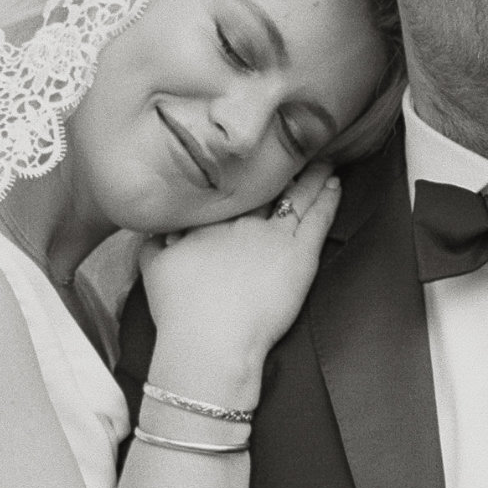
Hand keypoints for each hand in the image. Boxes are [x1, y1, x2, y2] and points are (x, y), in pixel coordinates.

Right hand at [142, 162, 340, 404]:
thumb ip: (156, 239)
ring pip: (297, 194)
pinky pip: (318, 218)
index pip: (232, 184)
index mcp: (209, 218)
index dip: (246, 170)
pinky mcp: (299, 257)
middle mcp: (241, 219)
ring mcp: (272, 235)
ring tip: (321, 158)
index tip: (253, 157)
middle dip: (280, 163)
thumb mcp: (153, 267)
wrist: (209, 342)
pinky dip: (328, 198)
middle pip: (266, 182)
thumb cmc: (180, 312)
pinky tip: (334, 183)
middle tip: (292, 146)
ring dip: (310, 174)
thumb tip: (159, 224)